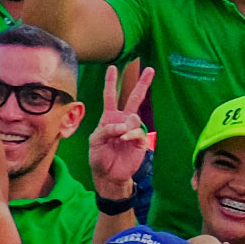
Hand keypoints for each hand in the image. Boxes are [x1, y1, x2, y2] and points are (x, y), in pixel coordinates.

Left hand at [86, 62, 156, 197]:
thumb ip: (105, 130)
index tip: (112, 68)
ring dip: (125, 126)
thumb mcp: (94, 142)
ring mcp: (132, 130)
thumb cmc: (99, 157)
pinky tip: (125, 139)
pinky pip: (138, 132)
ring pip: (134, 117)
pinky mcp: (140, 141)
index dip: (111, 82)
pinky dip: (131, 134)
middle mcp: (122, 120)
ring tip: (119, 138)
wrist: (109, 175)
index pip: (110, 96)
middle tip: (150, 69)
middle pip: (134, 98)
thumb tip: (123, 125)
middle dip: (142, 83)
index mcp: (109, 118)